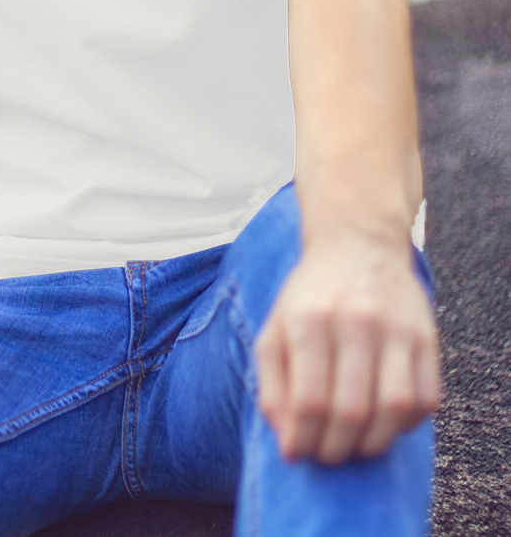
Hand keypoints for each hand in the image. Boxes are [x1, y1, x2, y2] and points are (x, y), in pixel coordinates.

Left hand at [254, 237, 439, 464]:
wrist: (357, 244)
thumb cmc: (311, 293)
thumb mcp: (275, 327)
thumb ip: (272, 384)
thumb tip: (285, 439)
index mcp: (309, 320)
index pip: (309, 401)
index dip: (303, 440)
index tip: (296, 454)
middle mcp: (354, 321)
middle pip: (351, 410)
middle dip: (335, 448)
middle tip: (325, 455)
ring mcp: (395, 328)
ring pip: (392, 409)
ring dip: (372, 443)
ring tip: (353, 446)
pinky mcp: (426, 336)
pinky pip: (425, 398)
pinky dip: (405, 424)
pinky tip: (383, 423)